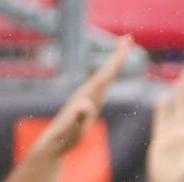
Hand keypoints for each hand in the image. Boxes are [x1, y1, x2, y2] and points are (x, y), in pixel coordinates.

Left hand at [30, 38, 134, 164]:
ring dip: (114, 63)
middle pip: (106, 71)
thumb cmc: (64, 137)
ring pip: (104, 76)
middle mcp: (88, 92)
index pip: (105, 75)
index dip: (116, 61)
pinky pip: (103, 85)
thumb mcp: (72, 128)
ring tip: (123, 50)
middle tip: (128, 38)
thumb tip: (86, 105)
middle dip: (118, 55)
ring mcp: (88, 97)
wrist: (54, 142)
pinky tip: (111, 75)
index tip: (125, 46)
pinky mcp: (89, 103)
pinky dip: (110, 76)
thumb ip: (78, 116)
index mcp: (87, 95)